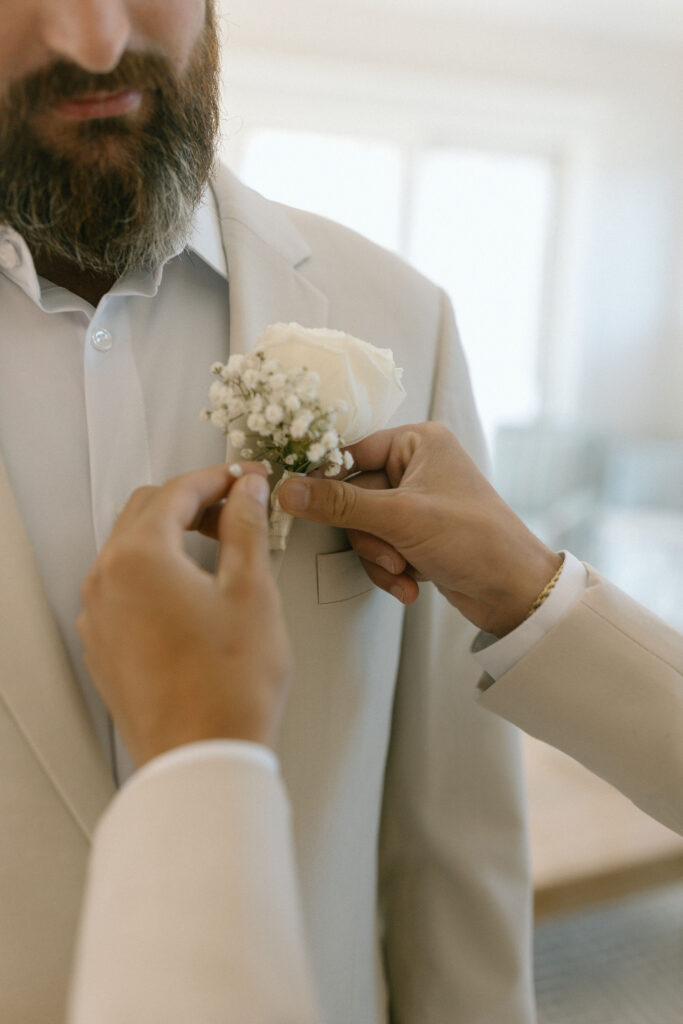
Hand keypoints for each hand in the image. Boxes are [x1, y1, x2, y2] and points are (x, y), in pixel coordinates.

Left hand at [78, 464, 289, 765]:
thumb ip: (245, 527)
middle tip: (236, 507)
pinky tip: (192, 591)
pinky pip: (123, 588)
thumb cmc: (228, 686)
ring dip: (171, 535)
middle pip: (146, 512)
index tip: (246, 479)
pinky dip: (155, 572)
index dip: (218, 478)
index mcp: (139, 557)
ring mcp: (99, 616)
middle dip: (192, 501)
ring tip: (219, 548)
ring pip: (130, 549)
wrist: (201, 757)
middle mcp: (106, 581)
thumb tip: (245, 493)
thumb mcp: (252, 590)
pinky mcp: (104, 646)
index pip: (177, 492)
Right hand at [278, 423, 561, 636]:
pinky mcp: (417, 534)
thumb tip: (286, 490)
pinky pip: (380, 547)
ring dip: (379, 556)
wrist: (514, 592)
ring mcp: (416, 502)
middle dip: (368, 535)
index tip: (300, 501)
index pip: (351, 451)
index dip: (327, 480)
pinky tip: (410, 584)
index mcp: (418, 441)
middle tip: (389, 553)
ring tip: (405, 570)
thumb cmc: (472, 539)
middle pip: (353, 496)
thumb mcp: (400, 518)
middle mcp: (416, 465)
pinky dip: (390, 569)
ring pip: (363, 527)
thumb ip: (339, 504)